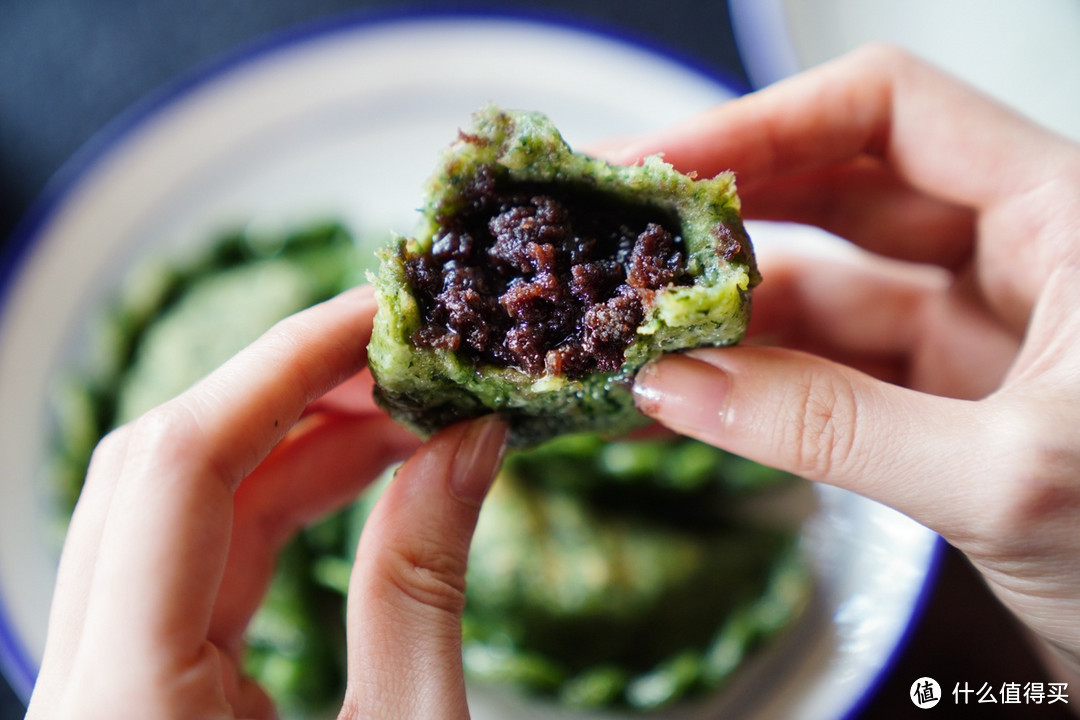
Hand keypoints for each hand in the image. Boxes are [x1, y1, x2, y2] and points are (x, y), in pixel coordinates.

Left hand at [26, 285, 507, 719]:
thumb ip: (419, 593)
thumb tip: (467, 445)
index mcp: (128, 704)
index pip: (179, 469)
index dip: (284, 365)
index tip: (380, 317)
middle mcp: (90, 685)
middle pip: (162, 471)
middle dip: (291, 391)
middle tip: (403, 354)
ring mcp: (109, 685)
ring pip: (181, 511)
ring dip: (298, 445)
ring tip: (407, 411)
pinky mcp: (145, 690)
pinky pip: (200, 562)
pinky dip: (285, 504)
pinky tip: (367, 473)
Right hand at [602, 45, 1079, 677]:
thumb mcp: (1008, 478)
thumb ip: (832, 428)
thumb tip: (677, 387)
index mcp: (1066, 216)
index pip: (888, 114)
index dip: (762, 124)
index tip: (656, 164)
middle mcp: (1020, 256)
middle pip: (843, 188)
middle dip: (725, 208)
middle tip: (615, 227)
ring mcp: (981, 336)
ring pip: (830, 288)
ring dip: (730, 309)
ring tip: (632, 325)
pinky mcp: (952, 407)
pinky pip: (834, 370)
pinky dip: (760, 380)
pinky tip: (689, 389)